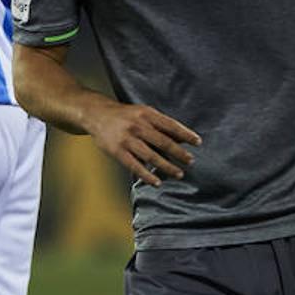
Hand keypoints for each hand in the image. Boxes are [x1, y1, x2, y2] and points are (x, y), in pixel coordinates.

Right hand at [84, 100, 200, 186]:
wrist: (96, 114)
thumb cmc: (125, 115)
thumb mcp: (142, 112)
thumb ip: (160, 124)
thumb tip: (181, 138)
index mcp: (146, 114)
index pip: (170, 125)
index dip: (185, 134)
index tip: (198, 142)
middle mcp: (137, 126)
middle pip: (163, 142)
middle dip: (179, 153)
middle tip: (191, 161)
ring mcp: (127, 139)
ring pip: (151, 156)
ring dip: (167, 166)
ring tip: (179, 173)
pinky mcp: (117, 151)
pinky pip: (135, 166)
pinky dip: (147, 175)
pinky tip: (157, 182)